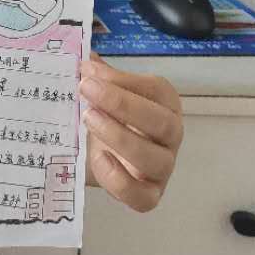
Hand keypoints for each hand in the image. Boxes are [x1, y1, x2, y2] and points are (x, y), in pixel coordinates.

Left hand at [78, 51, 182, 212]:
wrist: (100, 154)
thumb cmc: (107, 115)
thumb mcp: (103, 92)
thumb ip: (97, 75)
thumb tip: (82, 56)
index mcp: (164, 103)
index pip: (155, 90)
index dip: (122, 81)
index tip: (88, 71)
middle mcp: (171, 135)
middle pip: (163, 123)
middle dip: (123, 105)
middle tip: (85, 89)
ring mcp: (163, 167)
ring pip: (156, 160)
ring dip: (120, 138)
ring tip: (87, 118)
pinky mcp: (149, 195)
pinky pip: (143, 198)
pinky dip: (120, 181)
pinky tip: (98, 159)